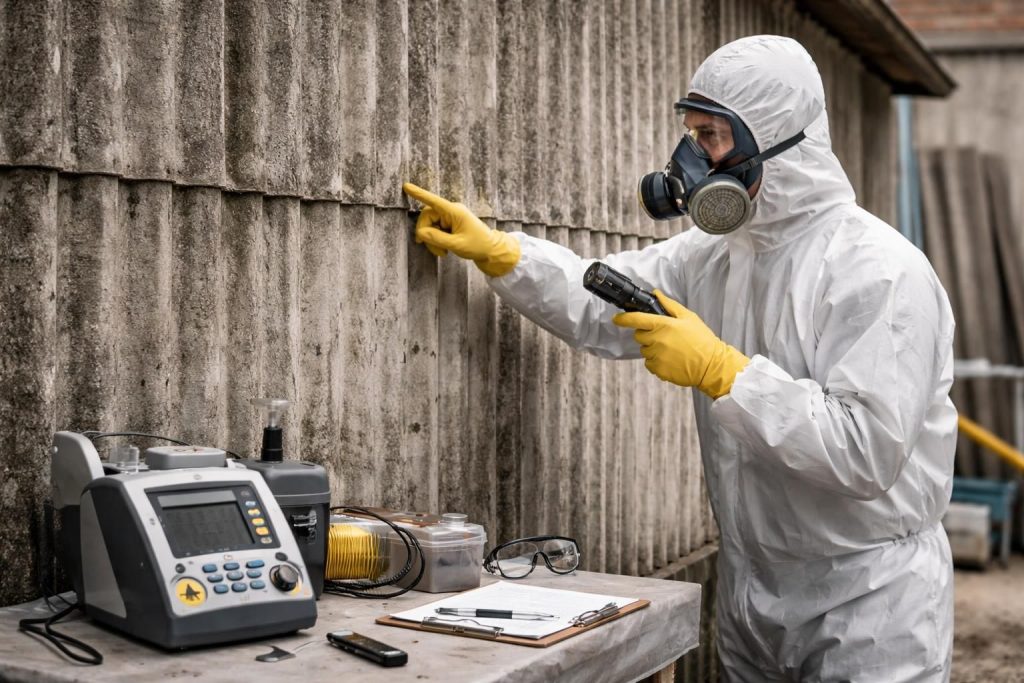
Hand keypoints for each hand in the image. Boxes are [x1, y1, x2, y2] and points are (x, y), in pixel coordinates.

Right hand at [402, 183, 520, 276]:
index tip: (406, 186)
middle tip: (437, 251)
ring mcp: (450, 217)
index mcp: (454, 212)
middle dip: (427, 235)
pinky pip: (435, 230)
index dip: (418, 194)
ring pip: (430, 226)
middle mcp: (451, 211)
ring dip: (432, 241)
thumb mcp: (456, 244)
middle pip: (427, 217)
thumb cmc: (477, 245)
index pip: (433, 201)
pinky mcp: (450, 224)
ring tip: (443, 253)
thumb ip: (437, 238)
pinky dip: (436, 241)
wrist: (491, 250)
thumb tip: (420, 233)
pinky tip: (445, 249)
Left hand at [613, 290, 748, 398]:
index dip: (623, 319)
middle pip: (639, 336)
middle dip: (647, 334)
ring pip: (645, 350)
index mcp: (663, 325)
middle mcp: (657, 340)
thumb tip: (655, 293)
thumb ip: (669, 305)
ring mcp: (656, 356)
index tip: (617, 319)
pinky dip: (657, 361)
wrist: (711, 365)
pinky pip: (649, 364)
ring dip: (653, 349)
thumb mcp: (688, 317)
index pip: (636, 319)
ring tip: (672, 349)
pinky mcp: (658, 370)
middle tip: (664, 336)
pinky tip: (671, 359)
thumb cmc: (702, 340)